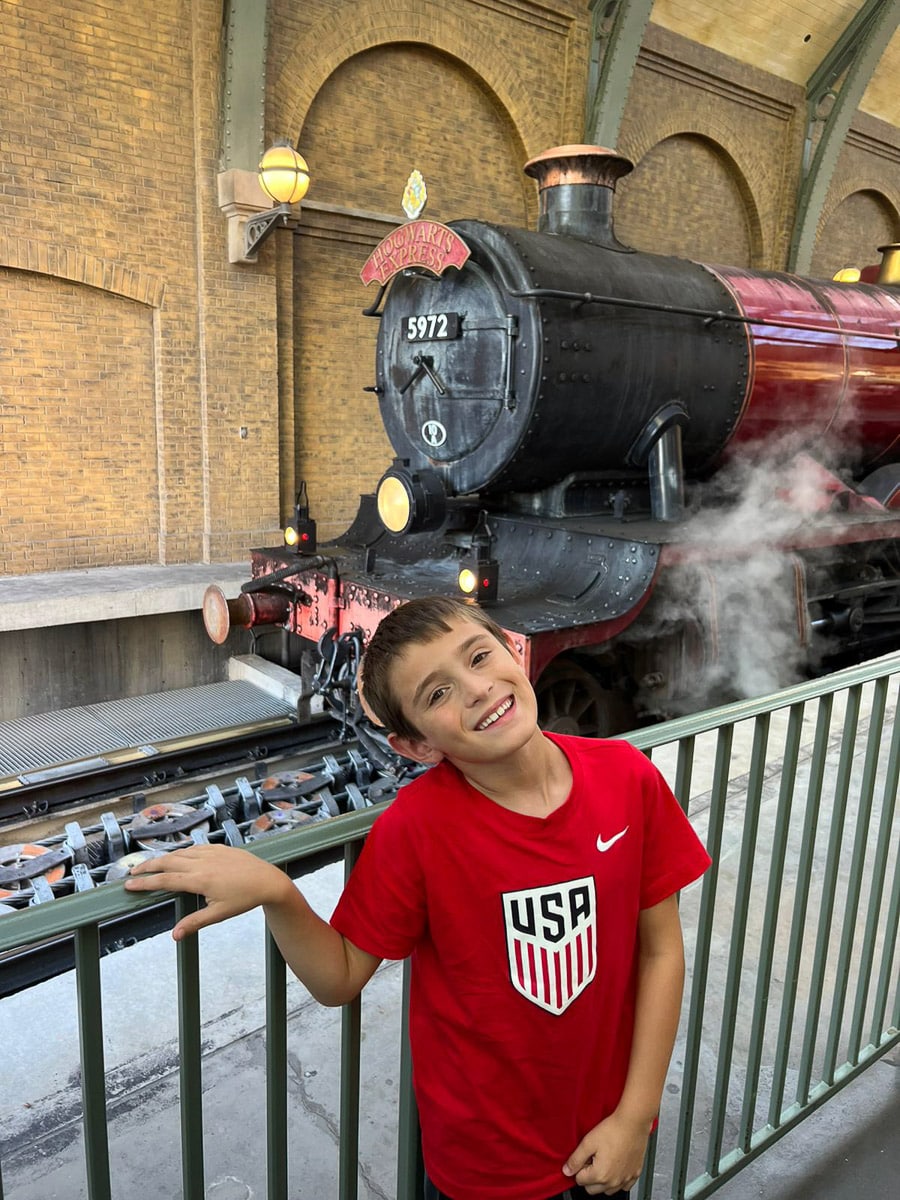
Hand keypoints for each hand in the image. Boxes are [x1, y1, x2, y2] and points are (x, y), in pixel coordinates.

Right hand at [124, 843, 290, 939]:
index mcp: (199, 879)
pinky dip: (182, 852)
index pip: (165, 880)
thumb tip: (174, 936)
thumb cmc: (244, 899)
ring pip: (180, 852)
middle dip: (147, 867)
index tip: (128, 885)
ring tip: (151, 865)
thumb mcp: (218, 914)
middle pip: (167, 862)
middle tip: (133, 873)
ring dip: (163, 858)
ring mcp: (210, 852)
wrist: (268, 880)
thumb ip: (194, 923)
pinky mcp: (219, 847)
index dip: (144, 883)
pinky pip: (195, 847)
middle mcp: (202, 862)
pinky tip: (178, 857)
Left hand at [562, 1109, 650, 1194]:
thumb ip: (575, 1159)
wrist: (633, 1122)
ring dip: (602, 1181)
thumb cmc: (613, 1130)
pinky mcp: (635, 1174)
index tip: (584, 1157)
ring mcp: (625, 1179)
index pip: (580, 1180)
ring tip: (603, 1161)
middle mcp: (613, 1181)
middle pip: (592, 1189)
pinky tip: (616, 1166)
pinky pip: (624, 1187)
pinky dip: (618, 1180)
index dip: (579, 1167)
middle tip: (592, 1159)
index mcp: (600, 1175)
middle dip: (588, 1177)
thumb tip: (567, 1171)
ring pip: (607, 1190)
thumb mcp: (588, 1142)